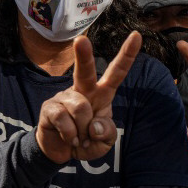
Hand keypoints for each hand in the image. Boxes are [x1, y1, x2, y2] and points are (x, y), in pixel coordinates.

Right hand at [36, 32, 140, 163]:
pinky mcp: (50, 107)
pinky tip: (69, 139)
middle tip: (81, 40)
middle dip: (84, 55)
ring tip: (79, 138)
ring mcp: (64, 97)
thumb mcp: (104, 141)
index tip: (136, 35)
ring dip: (82, 130)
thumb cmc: (86, 141)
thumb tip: (94, 125)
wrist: (60, 151)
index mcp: (101, 94)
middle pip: (85, 70)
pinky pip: (63, 119)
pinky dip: (70, 135)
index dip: (127, 55)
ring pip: (80, 108)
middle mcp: (82, 90)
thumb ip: (106, 132)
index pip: (116, 72)